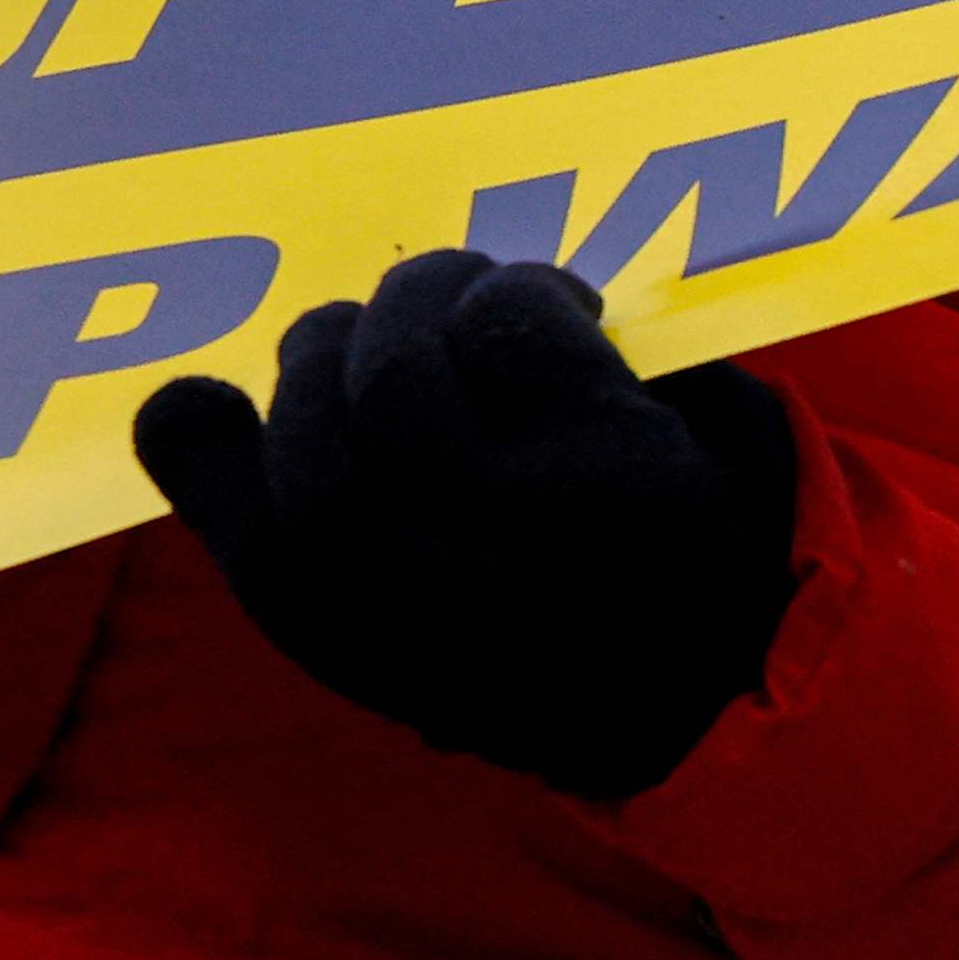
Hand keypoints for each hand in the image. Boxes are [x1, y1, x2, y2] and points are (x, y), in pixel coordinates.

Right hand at [133, 250, 794, 802]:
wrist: (752, 675)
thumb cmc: (566, 638)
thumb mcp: (422, 638)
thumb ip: (331, 553)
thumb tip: (206, 408)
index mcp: (360, 640)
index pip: (236, 519)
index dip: (209, 442)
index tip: (226, 392)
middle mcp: (423, 596)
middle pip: (311, 428)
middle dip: (325, 349)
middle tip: (371, 319)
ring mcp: (521, 531)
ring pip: (402, 367)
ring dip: (416, 297)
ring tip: (456, 284)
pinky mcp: (620, 463)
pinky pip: (519, 330)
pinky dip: (519, 292)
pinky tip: (559, 304)